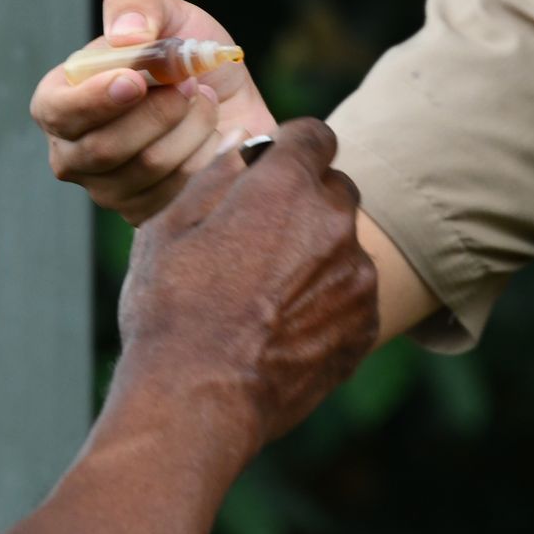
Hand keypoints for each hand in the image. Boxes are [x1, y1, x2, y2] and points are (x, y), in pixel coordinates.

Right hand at [32, 0, 278, 225]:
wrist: (232, 101)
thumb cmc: (186, 56)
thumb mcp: (166, 13)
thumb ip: (136, 5)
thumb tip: (124, 36)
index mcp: (61, 100)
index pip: (56, 111)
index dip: (94, 99)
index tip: (136, 80)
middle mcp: (73, 152)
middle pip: (103, 148)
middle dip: (160, 111)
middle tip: (191, 85)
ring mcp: (108, 190)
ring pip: (148, 167)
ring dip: (192, 126)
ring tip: (206, 103)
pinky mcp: (146, 215)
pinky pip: (179, 192)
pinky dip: (210, 155)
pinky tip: (220, 135)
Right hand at [114, 120, 377, 448]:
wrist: (198, 398)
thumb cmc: (172, 308)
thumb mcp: (169, 228)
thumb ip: (216, 175)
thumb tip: (243, 143)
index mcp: (285, 186)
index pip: (314, 136)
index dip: (289, 148)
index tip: (269, 169)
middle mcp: (334, 221)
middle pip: (334, 190)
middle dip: (304, 202)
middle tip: (258, 240)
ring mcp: (357, 276)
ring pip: (344, 245)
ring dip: (317, 255)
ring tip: (267, 295)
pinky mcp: (364, 325)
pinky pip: (353, 294)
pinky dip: (328, 301)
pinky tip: (284, 327)